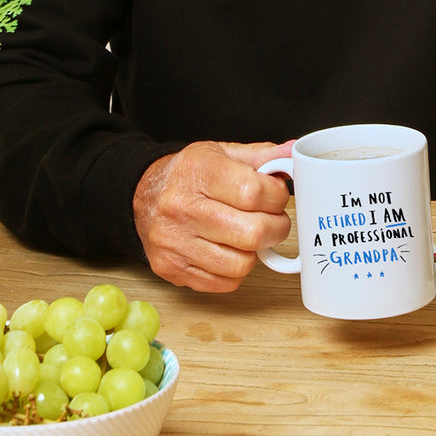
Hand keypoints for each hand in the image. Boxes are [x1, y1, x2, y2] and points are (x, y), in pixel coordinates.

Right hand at [133, 140, 293, 291]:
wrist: (143, 196)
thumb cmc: (188, 175)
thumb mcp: (222, 153)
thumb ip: (261, 155)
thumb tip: (292, 152)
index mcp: (198, 171)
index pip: (254, 191)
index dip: (277, 197)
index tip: (277, 196)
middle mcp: (182, 207)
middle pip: (252, 232)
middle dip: (275, 228)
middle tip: (272, 220)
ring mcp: (174, 241)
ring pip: (241, 263)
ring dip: (255, 251)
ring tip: (248, 234)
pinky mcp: (171, 268)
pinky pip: (224, 283)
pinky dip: (235, 270)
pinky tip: (228, 249)